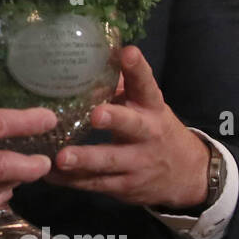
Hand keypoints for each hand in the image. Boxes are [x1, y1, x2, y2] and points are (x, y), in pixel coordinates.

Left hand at [45, 45, 210, 208]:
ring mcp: (137, 163)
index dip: (137, 69)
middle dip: (114, 119)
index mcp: (151, 108)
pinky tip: (49, 175)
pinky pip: (95, 183)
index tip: (127, 52)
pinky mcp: (124, 186)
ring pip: (110, 161)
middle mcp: (147, 134)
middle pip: (132, 125)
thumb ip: (123, 84)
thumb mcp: (147, 107)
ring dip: (85, 159)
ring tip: (62, 158)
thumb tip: (95, 51)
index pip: (146, 84)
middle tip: (96, 115)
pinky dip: (71, 181)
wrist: (188, 176)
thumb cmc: (156, 131)